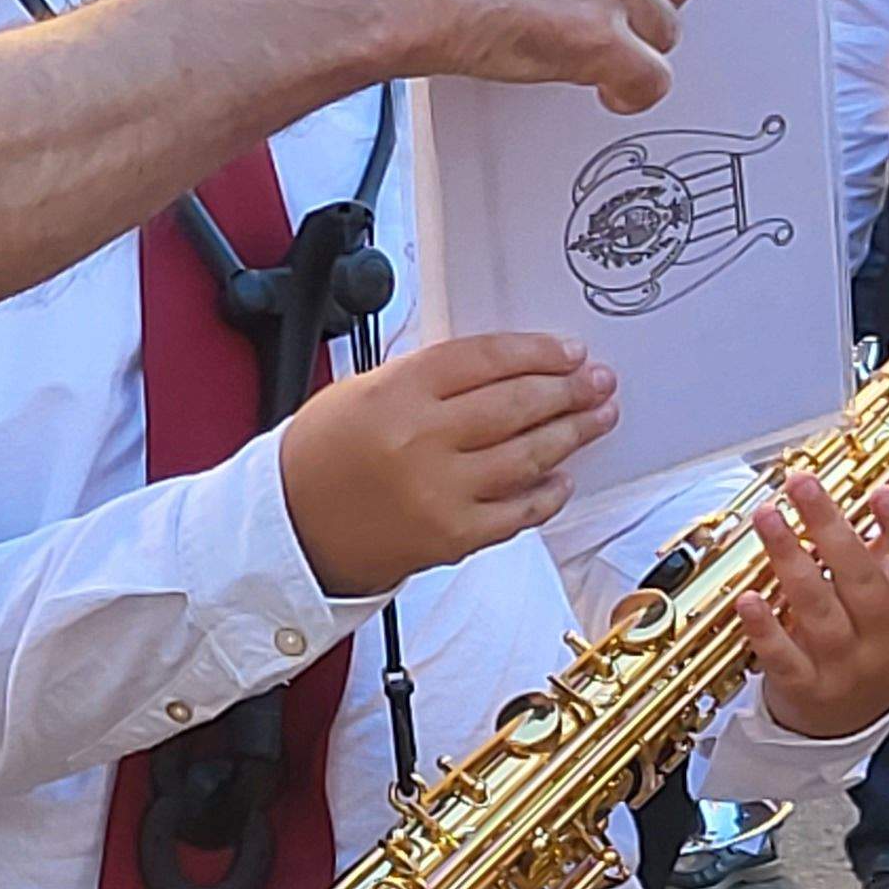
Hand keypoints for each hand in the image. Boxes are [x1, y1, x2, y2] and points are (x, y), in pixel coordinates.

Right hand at [279, 332, 618, 600]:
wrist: (292, 528)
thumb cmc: (321, 456)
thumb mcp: (362, 391)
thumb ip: (428, 378)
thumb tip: (502, 368)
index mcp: (396, 393)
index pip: (485, 359)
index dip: (535, 352)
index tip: (566, 351)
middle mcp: (420, 441)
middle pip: (516, 404)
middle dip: (567, 390)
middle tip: (596, 381)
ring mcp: (440, 492)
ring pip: (528, 455)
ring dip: (571, 434)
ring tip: (596, 417)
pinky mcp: (452, 537)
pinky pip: (518, 512)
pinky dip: (547, 493)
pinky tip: (563, 476)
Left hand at [730, 463, 888, 740]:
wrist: (849, 719)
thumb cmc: (880, 637)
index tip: (885, 490)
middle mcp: (882, 639)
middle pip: (861, 584)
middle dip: (832, 530)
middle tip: (803, 483)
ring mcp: (842, 665)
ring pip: (818, 611)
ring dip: (791, 561)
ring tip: (767, 517)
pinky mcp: (803, 686)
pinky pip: (784, 658)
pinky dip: (765, 628)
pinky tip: (748, 597)